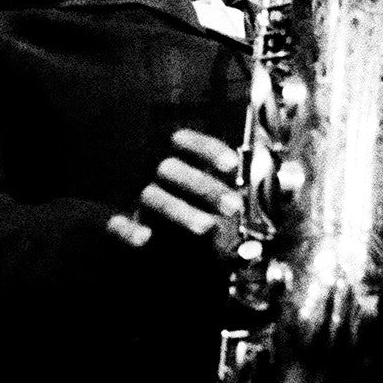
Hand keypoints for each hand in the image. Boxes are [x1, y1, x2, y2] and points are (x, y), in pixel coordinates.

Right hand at [103, 128, 242, 256]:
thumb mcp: (204, 186)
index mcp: (175, 156)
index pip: (188, 143)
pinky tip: (145, 238)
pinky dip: (129, 230)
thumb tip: (265, 184)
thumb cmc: (186, 202)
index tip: (232, 165)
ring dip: (179, 210)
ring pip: (153, 197)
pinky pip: (118, 224)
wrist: (135, 220)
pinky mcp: (119, 221)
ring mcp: (134, 197)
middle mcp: (152, 171)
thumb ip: (228, 185)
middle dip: (204, 187)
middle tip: (234, 206)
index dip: (208, 151)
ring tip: (207, 227)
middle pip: (173, 170)